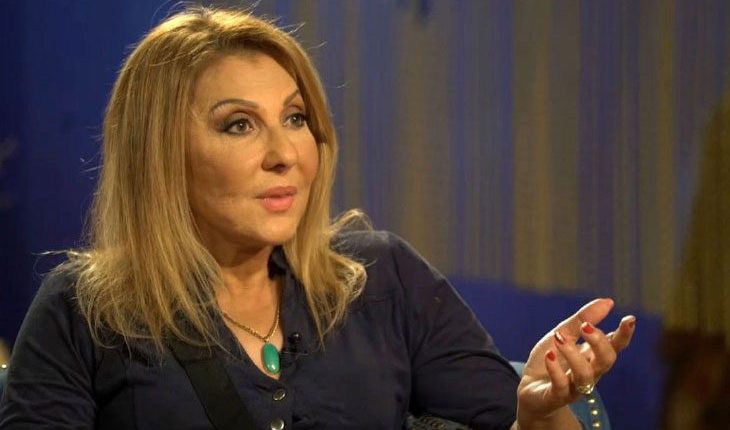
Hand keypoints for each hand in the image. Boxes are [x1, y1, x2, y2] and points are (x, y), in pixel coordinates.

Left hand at [515, 298, 634, 427]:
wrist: (530, 389)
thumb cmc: (550, 359)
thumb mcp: (562, 333)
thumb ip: (582, 319)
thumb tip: (608, 301)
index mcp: (593, 356)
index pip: (614, 346)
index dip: (624, 335)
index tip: (629, 319)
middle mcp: (589, 372)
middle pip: (606, 361)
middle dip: (600, 343)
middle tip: (585, 326)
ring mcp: (574, 386)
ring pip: (585, 375)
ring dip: (574, 354)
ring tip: (559, 338)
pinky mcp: (556, 397)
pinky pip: (561, 386)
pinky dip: (556, 370)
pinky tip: (550, 355)